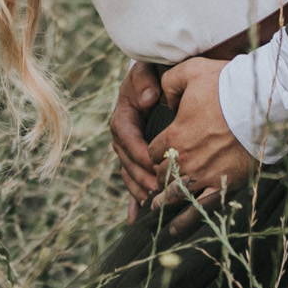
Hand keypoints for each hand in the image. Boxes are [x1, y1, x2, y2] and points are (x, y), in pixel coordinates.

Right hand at [111, 61, 162, 219]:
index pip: (125, 134)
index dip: (137, 150)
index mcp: (124, 114)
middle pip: (125, 159)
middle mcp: (124, 134)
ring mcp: (131, 148)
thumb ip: (145, 80)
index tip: (153, 163)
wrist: (164, 77)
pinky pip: (135, 179)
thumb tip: (149, 99)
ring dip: (138, 189)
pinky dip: (134, 199)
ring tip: (152, 204)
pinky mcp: (140, 158)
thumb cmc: (157, 71)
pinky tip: (137, 218)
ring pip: (129, 172)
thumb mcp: (148, 69)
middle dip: (140, 176)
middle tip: (157, 190)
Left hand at [147, 57, 260, 233]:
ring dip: (164, 203)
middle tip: (154, 183)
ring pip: (176, 196)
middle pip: (162, 176)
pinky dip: (186, 220)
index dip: (152, 155)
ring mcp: (206, 175)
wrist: (264, 102)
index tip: (156, 155)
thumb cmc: (227, 84)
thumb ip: (169, 83)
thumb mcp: (190, 71)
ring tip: (155, 211)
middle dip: (157, 178)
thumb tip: (162, 98)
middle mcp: (187, 160)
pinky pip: (201, 209)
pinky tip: (175, 230)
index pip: (152, 153)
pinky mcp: (226, 185)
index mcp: (175, 135)